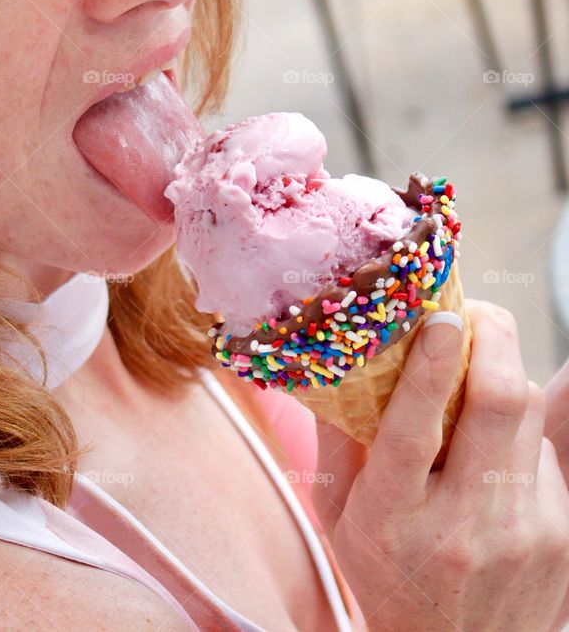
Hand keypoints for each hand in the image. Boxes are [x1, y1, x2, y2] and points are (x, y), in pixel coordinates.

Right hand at [311, 299, 568, 631]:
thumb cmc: (385, 572)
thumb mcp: (338, 514)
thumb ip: (337, 438)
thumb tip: (340, 358)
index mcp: (393, 517)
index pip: (416, 430)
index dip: (429, 366)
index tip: (438, 317)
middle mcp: (464, 523)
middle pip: (498, 405)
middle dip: (493, 340)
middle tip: (471, 312)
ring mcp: (523, 529)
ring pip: (528, 415)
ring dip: (503, 371)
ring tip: (474, 359)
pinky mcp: (562, 532)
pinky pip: (544, 448)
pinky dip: (515, 423)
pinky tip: (489, 434)